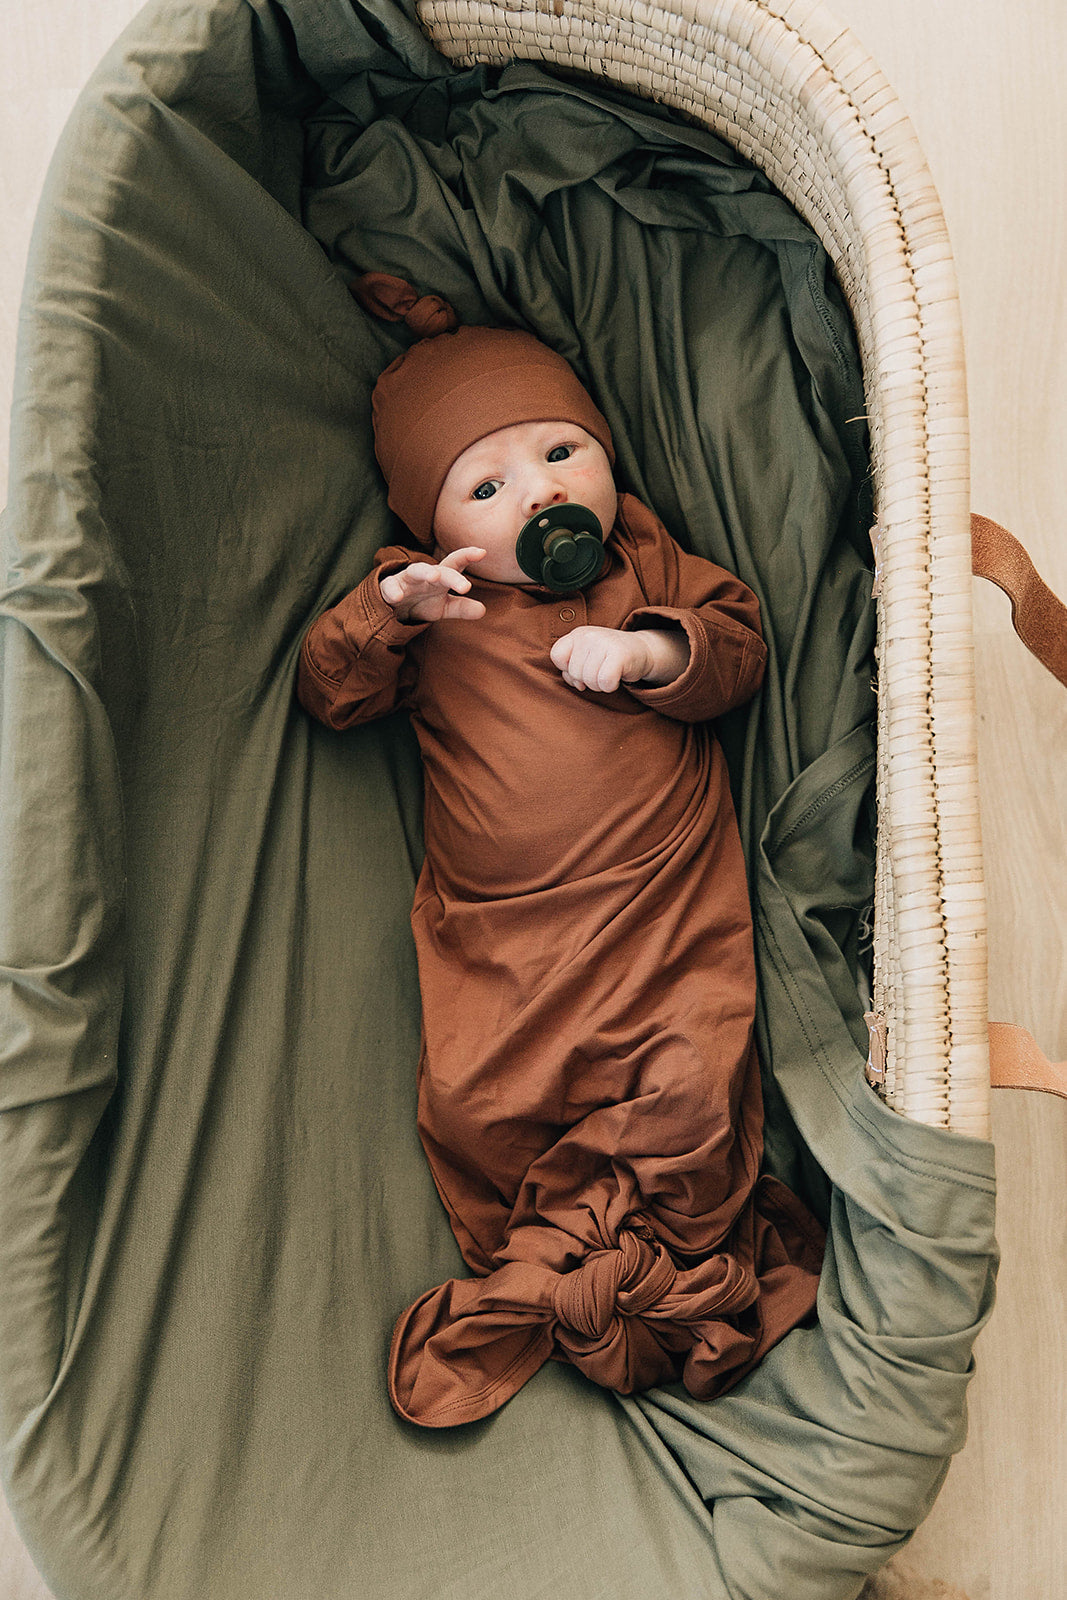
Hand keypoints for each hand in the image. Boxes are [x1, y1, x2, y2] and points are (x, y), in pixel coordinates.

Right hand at [379, 548, 486, 622]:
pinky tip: (398, 597)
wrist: (393, 608)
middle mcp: (425, 575)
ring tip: (434, 577)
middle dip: (452, 576)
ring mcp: (406, 580)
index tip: (483, 552)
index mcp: (441, 577)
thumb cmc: (422, 602)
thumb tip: (483, 610)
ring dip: (425, 572)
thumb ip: (461, 607)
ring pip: (416, 571)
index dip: (468, 556)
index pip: (456, 564)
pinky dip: (393, 591)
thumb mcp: (443, 607)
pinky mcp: (388, 588)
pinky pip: (390, 586)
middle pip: (440, 570)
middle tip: (466, 587)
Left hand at [550, 626, 689, 691]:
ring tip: (609, 673)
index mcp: (577, 634)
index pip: (556, 656)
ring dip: (599, 684)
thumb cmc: (608, 657)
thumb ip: (571, 669)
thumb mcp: (586, 657)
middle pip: (574, 673)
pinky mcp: (619, 654)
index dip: (567, 669)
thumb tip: (576, 683)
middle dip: (587, 680)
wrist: (642, 650)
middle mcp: (589, 635)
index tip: (582, 668)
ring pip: (589, 680)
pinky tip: (617, 676)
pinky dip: (610, 686)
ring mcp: (604, 642)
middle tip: (601, 670)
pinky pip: (605, 682)